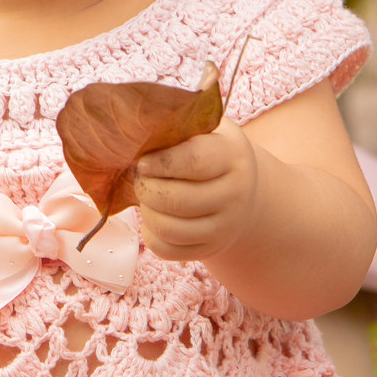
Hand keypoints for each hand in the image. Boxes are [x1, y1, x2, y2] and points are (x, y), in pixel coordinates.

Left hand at [132, 117, 258, 261]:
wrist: (243, 188)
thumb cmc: (211, 151)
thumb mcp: (205, 130)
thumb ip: (177, 126)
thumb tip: (133, 127)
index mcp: (232, 156)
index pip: (193, 162)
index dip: (160, 162)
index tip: (142, 161)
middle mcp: (235, 195)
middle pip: (177, 200)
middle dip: (147, 188)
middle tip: (140, 177)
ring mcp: (225, 227)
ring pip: (170, 229)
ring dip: (147, 211)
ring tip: (147, 195)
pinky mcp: (210, 248)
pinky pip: (168, 250)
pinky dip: (151, 234)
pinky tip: (154, 216)